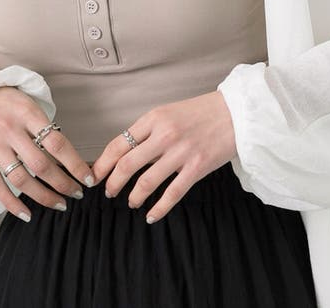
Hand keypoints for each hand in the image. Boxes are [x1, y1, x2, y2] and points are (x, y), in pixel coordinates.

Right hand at [0, 86, 95, 220]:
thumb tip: (67, 154)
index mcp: (27, 114)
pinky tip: (27, 214)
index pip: (57, 143)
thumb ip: (44, 126)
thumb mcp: (28, 102)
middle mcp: (10, 130)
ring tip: (60, 204)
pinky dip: (12, 204)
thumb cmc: (6, 100)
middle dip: (63, 184)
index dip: (75, 164)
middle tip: (77, 193)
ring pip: (21, 180)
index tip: (88, 178)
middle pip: (41, 165)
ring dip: (43, 196)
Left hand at [90, 91, 237, 222]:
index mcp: (154, 119)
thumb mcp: (168, 113)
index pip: (119, 144)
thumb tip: (124, 152)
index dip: (103, 164)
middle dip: (113, 183)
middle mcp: (164, 135)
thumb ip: (148, 131)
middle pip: (127, 165)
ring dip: (134, 197)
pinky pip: (172, 194)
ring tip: (131, 202)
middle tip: (109, 192)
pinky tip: (151, 215)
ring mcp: (181, 153)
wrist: (234, 113)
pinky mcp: (197, 168)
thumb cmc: (199, 112)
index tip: (95, 176)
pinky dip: (158, 209)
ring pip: (147, 182)